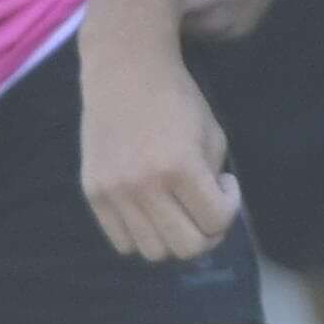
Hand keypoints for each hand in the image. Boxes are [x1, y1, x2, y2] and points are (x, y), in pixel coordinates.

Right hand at [82, 35, 240, 263]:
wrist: (124, 70)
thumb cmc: (177, 99)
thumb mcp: (212, 135)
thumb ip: (214, 181)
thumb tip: (212, 223)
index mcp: (180, 166)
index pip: (217, 221)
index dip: (230, 207)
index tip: (224, 183)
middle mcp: (144, 185)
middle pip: (186, 249)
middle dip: (207, 232)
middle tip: (205, 206)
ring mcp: (115, 192)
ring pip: (154, 252)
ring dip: (174, 238)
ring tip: (177, 208)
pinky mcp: (93, 193)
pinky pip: (123, 243)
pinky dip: (144, 235)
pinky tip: (151, 207)